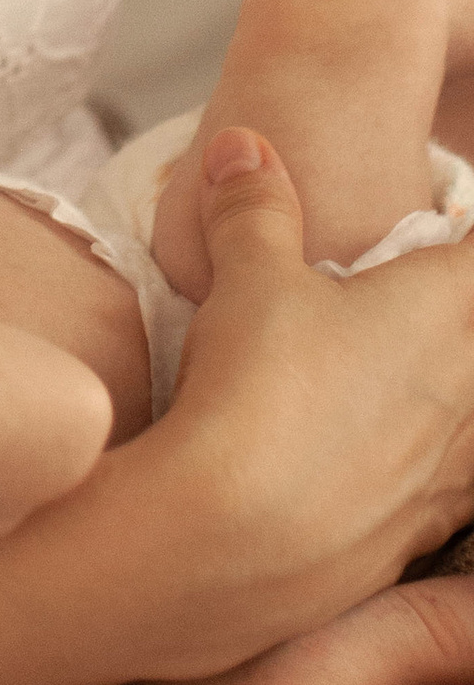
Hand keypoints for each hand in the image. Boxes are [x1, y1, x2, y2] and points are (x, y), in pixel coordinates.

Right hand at [155, 128, 473, 659]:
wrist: (234, 539)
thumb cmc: (258, 388)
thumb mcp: (245, 276)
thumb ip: (254, 207)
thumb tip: (245, 144)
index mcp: (441, 310)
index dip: (467, 236)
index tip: (453, 230)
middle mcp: (466, 391)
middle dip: (458, 315)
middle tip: (434, 304)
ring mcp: (450, 472)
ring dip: (456, 405)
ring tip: (415, 392)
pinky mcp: (418, 536)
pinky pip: (456, 493)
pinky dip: (436, 472)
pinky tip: (396, 472)